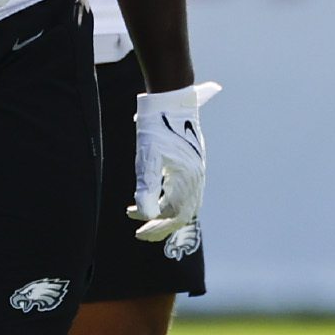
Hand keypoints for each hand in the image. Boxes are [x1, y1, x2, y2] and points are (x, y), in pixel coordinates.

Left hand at [128, 81, 221, 241]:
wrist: (171, 101)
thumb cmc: (156, 128)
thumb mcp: (146, 159)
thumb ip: (146, 189)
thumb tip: (145, 215)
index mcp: (188, 178)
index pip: (176, 215)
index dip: (158, 228)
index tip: (138, 233)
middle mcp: (196, 178)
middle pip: (183, 214)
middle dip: (161, 226)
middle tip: (140, 233)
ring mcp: (195, 171)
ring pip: (183, 204)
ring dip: (163, 214)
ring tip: (139, 216)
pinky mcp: (191, 166)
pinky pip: (182, 192)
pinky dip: (166, 201)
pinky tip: (150, 197)